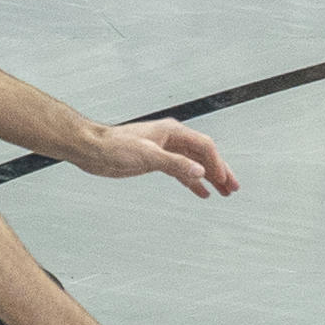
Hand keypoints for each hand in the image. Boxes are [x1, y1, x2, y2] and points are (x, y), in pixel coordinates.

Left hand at [73, 119, 238, 198]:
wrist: (91, 149)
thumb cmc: (114, 146)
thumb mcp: (146, 155)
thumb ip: (174, 163)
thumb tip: (200, 171)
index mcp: (171, 131)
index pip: (203, 146)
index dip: (216, 163)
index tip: (224, 181)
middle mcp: (170, 139)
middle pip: (203, 155)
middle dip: (219, 171)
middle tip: (233, 188)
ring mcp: (164, 150)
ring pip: (193, 164)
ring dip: (209, 177)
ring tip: (224, 193)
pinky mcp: (155, 161)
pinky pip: (180, 171)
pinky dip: (192, 181)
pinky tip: (202, 192)